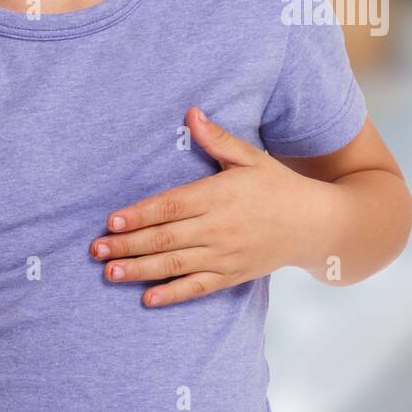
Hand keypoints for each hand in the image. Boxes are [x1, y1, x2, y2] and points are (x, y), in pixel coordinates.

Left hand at [91, 107, 333, 306]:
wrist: (315, 224)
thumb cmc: (278, 186)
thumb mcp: (251, 157)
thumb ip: (217, 139)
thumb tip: (191, 113)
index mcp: (219, 195)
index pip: (172, 206)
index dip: (140, 214)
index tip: (112, 220)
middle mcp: (219, 228)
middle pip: (165, 238)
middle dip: (127, 244)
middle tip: (96, 250)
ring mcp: (225, 255)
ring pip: (175, 264)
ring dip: (140, 270)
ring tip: (109, 273)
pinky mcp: (232, 275)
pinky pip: (197, 287)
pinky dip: (172, 294)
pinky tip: (147, 298)